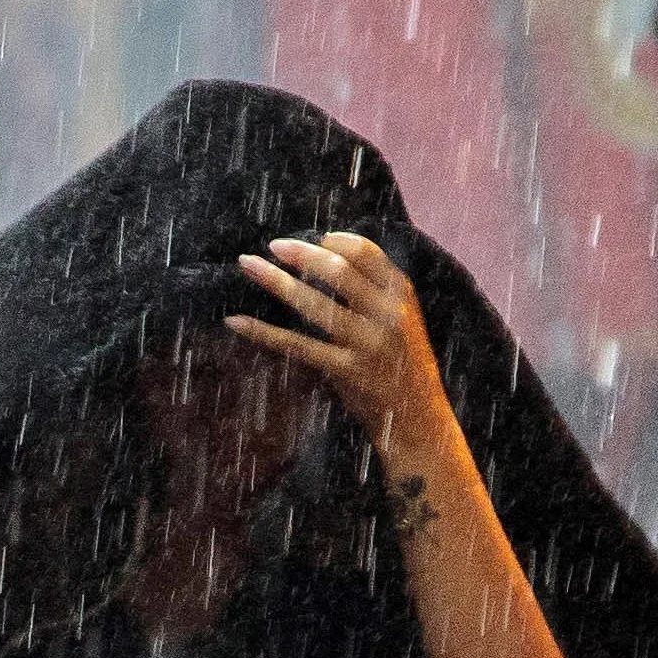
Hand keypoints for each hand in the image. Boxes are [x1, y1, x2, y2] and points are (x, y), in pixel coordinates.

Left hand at [227, 233, 456, 502]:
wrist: (420, 420)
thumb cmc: (403, 366)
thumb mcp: (404, 321)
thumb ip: (377, 293)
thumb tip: (330, 257)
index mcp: (402, 296)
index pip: (367, 253)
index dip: (337, 241)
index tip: (314, 237)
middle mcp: (387, 315)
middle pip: (337, 272)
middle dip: (300, 253)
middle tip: (273, 245)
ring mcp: (366, 344)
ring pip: (313, 304)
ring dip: (275, 281)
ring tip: (248, 266)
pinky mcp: (345, 372)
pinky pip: (295, 346)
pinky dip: (262, 332)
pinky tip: (237, 321)